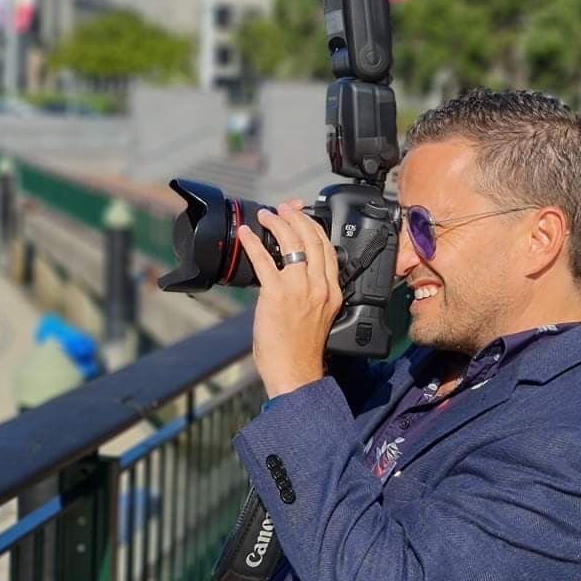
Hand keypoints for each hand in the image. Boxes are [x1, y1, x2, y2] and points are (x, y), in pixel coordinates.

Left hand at [238, 199, 342, 398]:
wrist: (295, 371)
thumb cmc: (302, 350)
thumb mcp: (319, 315)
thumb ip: (312, 292)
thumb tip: (292, 272)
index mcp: (332, 290)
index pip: (328, 248)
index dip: (314, 225)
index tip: (302, 216)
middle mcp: (319, 286)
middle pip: (312, 238)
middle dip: (295, 217)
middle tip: (282, 209)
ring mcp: (299, 288)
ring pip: (292, 242)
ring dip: (277, 223)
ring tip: (266, 215)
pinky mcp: (277, 294)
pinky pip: (265, 260)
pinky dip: (254, 243)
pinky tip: (247, 233)